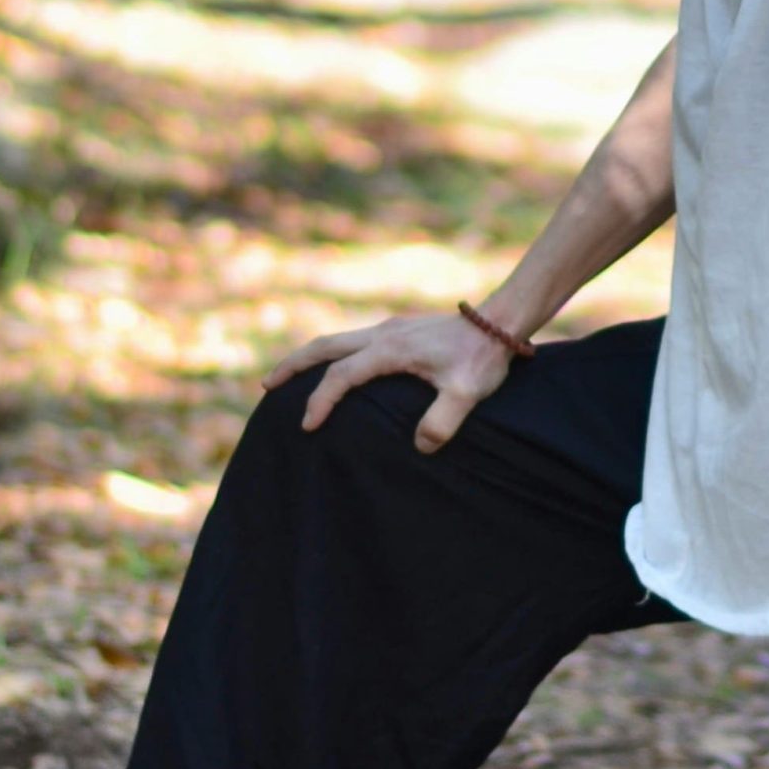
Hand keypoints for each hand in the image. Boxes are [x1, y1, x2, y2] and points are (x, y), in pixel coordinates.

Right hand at [262, 310, 522, 452]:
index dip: (321, 400)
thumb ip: (442, 422)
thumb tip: (420, 447)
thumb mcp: (467, 393)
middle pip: (324, 346)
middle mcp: (383, 333)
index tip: (308, 425)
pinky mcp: (400, 329)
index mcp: (391, 349)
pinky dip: (333, 354)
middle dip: (293, 366)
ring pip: (337, 339)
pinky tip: (335, 369)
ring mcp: (391, 328)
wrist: (502, 322)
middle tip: (267, 387)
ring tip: (287, 377)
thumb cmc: (483, 357)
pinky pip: (354, 341)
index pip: (342, 376)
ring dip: (310, 357)